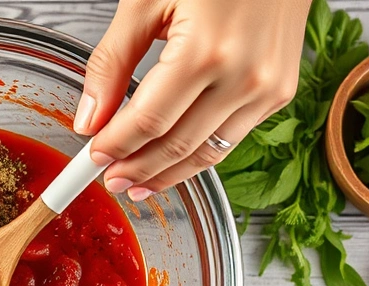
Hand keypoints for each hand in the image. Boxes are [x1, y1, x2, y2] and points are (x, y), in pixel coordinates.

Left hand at [75, 0, 310, 199]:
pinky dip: (198, 154)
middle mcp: (243, 76)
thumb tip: (89, 119)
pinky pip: (231, 138)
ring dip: (168, 174)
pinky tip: (172, 161)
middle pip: (177, 145)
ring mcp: (267, 88)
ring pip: (207, 153)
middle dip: (138, 170)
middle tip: (110, 180)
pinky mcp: (279, 92)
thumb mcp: (145, 1)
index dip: (116, 147)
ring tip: (136, 184)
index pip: (148, 121)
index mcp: (206, 51)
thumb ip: (111, 62)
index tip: (93, 158)